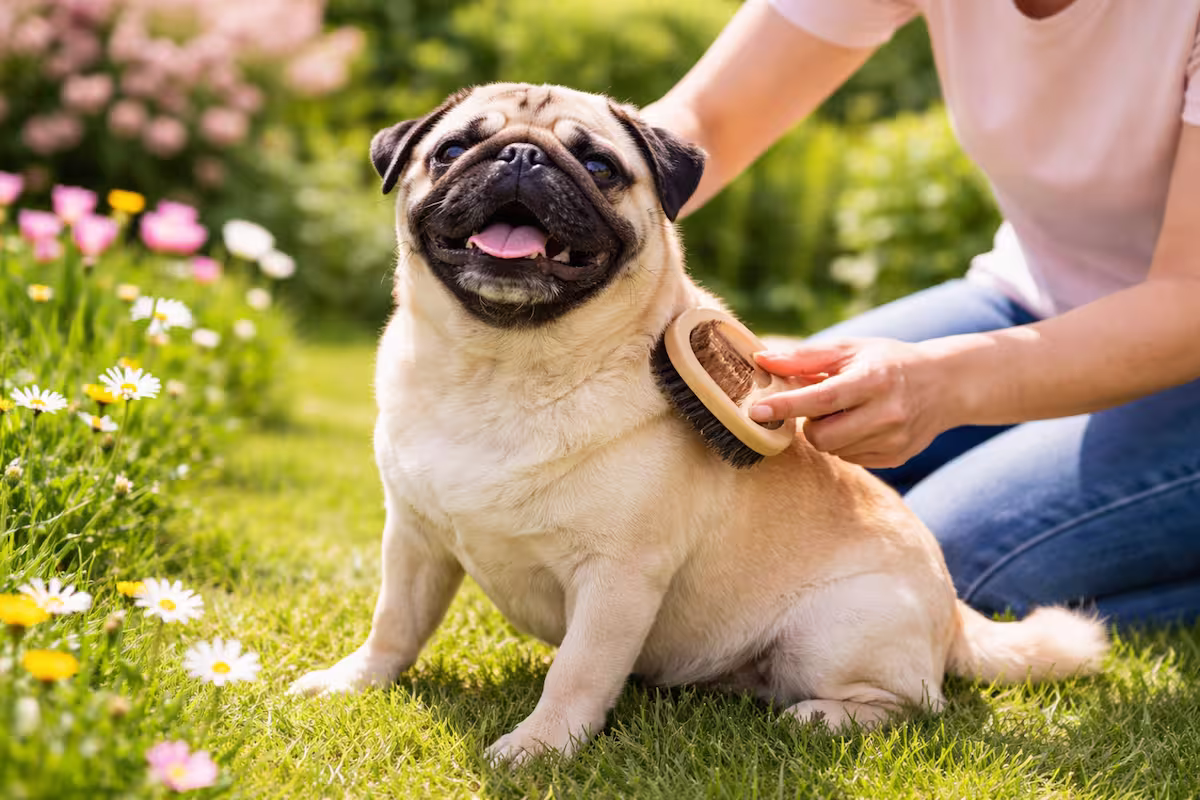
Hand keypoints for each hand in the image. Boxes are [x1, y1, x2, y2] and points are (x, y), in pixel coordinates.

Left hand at [749, 338, 960, 468]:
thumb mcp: (851, 349)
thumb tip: (762, 359)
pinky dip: (846, 443)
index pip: (821, 399)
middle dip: (809, 422)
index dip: (786, 406)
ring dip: (828, 433)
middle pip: (822, 435)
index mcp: (873, 380)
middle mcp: (887, 413)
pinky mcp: (896, 458)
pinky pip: (850, 459)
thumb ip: (805, 357)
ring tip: (848, 411)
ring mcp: (893, 440)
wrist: (944, 384)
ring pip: (834, 450)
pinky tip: (862, 424)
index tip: (756, 411)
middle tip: (821, 403)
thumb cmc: (888, 361)